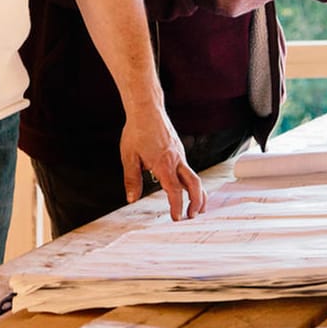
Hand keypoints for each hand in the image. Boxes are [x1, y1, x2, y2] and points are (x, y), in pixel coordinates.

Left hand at [120, 106, 205, 220]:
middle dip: (196, 202)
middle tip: (192, 216)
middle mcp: (176, 160)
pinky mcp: (179, 151)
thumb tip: (131, 198)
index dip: (177, 206)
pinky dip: (191, 183)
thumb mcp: (129, 157)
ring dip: (198, 194)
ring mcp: (180, 155)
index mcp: (164, 164)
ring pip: (194, 177)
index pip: (174, 190)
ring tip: (196, 208)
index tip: (177, 218)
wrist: (147, 109)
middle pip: (194, 184)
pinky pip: (189, 169)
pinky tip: (186, 188)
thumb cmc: (137, 131)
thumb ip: (132, 179)